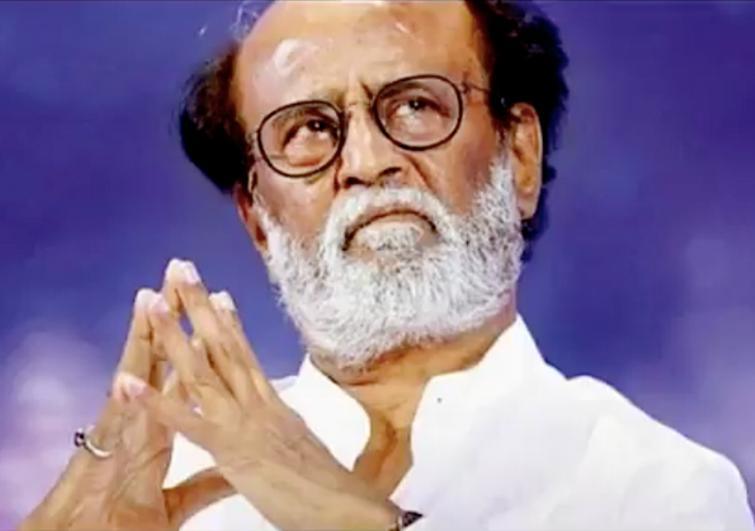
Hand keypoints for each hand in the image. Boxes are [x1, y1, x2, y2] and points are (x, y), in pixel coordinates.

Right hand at [21, 286, 232, 530]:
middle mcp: (144, 419)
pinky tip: (124, 376)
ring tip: (151, 298)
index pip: (187, 372)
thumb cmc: (123, 522)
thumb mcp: (179, 500)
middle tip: (183, 274)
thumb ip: (209, 479)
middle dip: (173, 316)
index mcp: (165, 426)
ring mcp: (123, 434)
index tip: (218, 303)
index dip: (202, 338)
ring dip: (141, 340)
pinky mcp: (105, 460)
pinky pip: (114, 431)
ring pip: (134, 378)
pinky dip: (122, 405)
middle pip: (162, 359)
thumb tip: (237, 465)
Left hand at [122, 259, 399, 529]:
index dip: (230, 324)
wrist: (343, 505)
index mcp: (273, 404)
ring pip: (203, 370)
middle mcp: (257, 402)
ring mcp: (243, 421)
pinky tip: (128, 382)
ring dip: (173, 334)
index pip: (247, 356)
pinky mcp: (230, 448)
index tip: (219, 293)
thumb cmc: (327, 485)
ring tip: (153, 300)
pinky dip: (154, 401)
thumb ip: (283, 426)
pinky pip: (186, 421)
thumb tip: (281, 413)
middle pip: (223, 346)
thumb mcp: (300, 446)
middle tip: (180, 268)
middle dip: (200, 306)